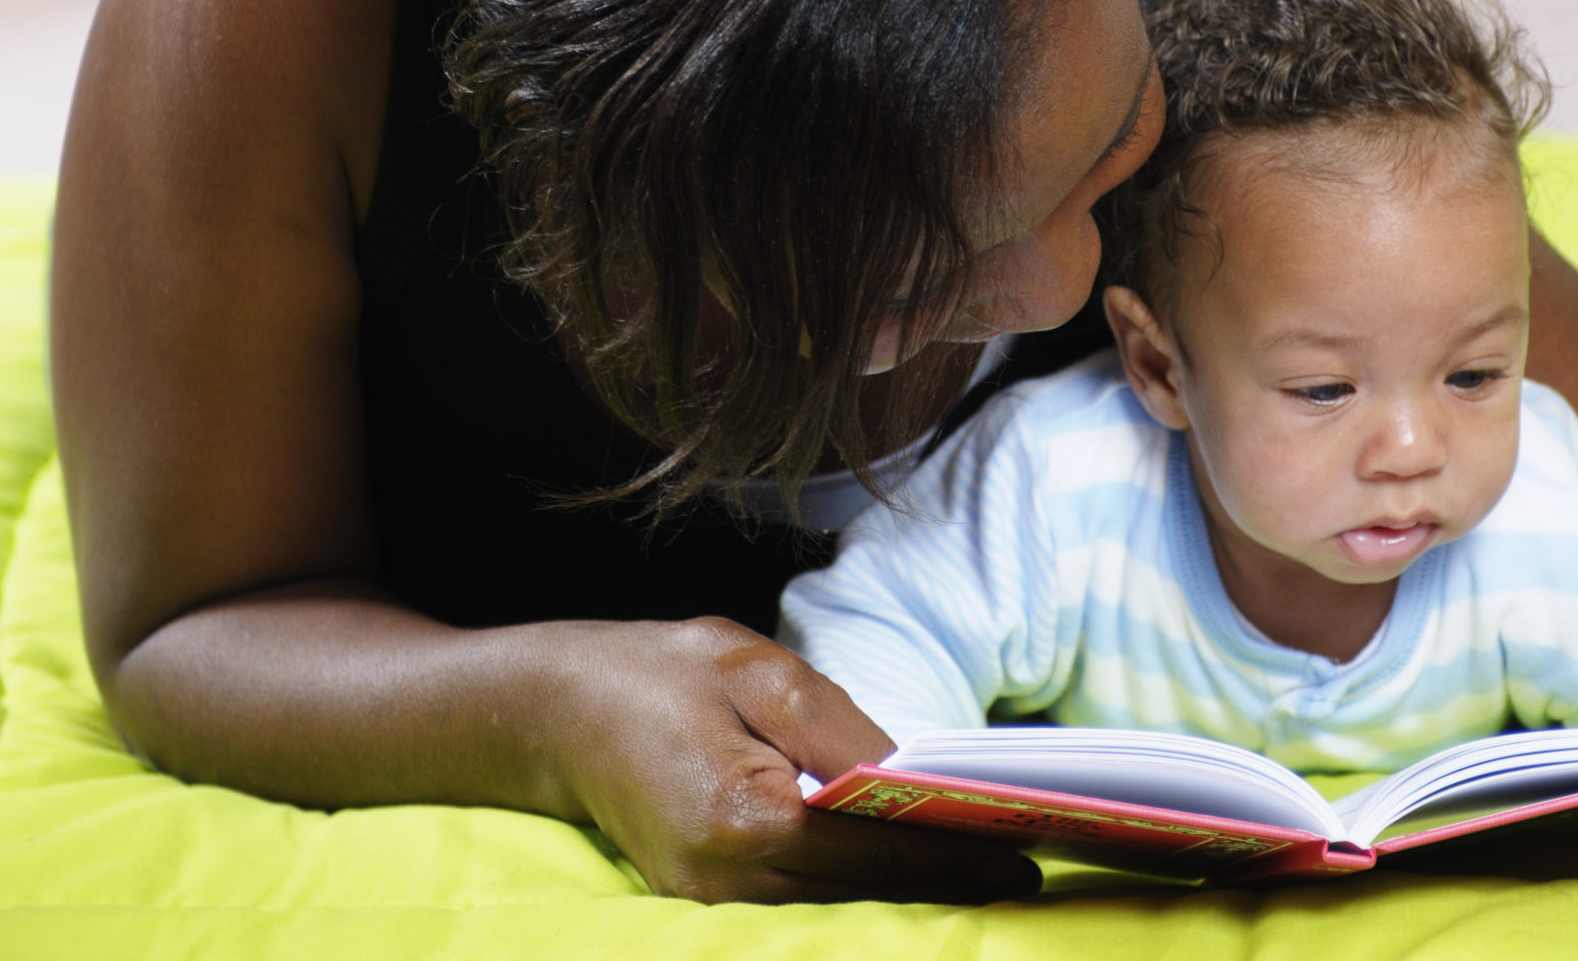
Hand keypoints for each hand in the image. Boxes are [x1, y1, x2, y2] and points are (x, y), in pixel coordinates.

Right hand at [547, 617, 1042, 903]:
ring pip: (835, 906)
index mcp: (741, 817)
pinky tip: (903, 859)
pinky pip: (801, 898)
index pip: (875, 851)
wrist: (555, 713)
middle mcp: (725, 880)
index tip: (1021, 857)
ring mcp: (709, 903)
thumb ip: (840, 728)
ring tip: (981, 862)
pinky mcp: (704, 901)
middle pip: (863, 893)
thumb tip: (912, 778)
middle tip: (1023, 863)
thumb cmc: (658, 675)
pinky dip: (858, 882)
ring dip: (905, 885)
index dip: (954, 855)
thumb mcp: (756, 671)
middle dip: (942, 878)